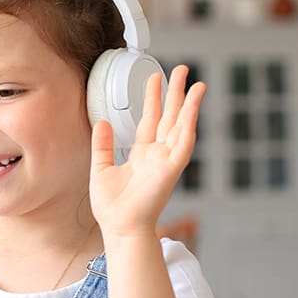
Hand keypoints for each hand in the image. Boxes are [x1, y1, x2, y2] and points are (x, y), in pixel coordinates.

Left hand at [89, 65, 204, 238]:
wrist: (119, 227)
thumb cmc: (112, 207)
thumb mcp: (101, 168)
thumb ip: (103, 145)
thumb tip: (102, 122)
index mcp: (142, 154)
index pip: (151, 119)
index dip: (153, 98)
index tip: (155, 78)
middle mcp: (157, 155)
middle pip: (170, 117)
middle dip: (176, 93)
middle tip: (182, 70)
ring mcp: (166, 161)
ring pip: (182, 126)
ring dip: (189, 104)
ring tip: (196, 83)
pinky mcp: (171, 170)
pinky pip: (183, 144)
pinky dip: (189, 126)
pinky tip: (192, 109)